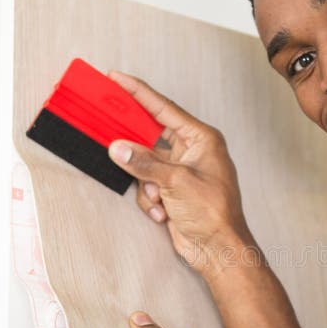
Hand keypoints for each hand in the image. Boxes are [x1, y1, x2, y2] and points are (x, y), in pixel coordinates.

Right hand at [106, 71, 250, 276]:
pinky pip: (146, 186)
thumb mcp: (176, 182)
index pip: (164, 108)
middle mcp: (191, 151)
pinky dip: (151, 201)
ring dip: (146, 186)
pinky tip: (165, 215)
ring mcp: (180, 171)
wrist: (218, 250)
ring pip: (144, 165)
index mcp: (202, 139)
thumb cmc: (213, 213)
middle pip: (149, 137)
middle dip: (134, 147)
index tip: (116, 78)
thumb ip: (144, 163)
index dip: (138, 92)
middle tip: (108, 129)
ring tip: (160, 200)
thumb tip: (118, 147)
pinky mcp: (171, 190)